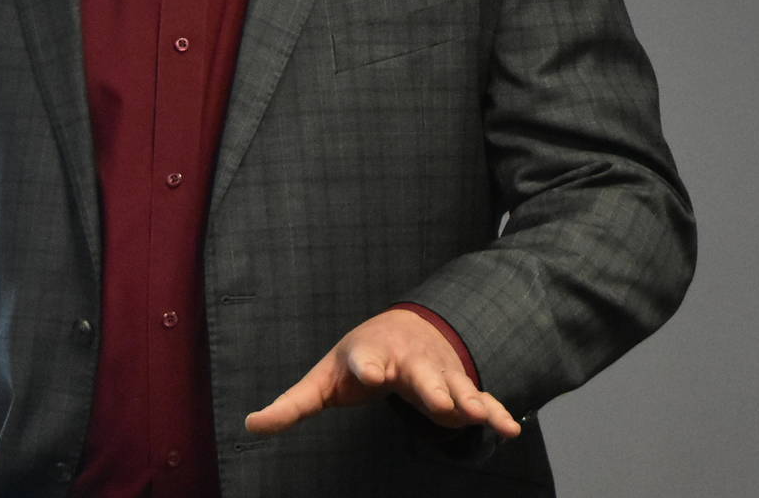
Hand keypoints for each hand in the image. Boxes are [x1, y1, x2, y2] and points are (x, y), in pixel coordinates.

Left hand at [244, 308, 522, 438]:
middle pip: (419, 374)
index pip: (365, 360)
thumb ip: (292, 406)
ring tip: (476, 416)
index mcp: (369, 355)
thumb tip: (250, 426)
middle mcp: (407, 361)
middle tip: (439, 402)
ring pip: (454, 386)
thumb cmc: (358, 359)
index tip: (369, 373)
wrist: (406, 328)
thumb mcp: (324, 378)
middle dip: (431, 387)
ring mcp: (436, 373)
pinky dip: (493, 413)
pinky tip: (508, 430)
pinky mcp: (457, 387)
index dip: (366, 367)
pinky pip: (478, 400)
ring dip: (467, 400)